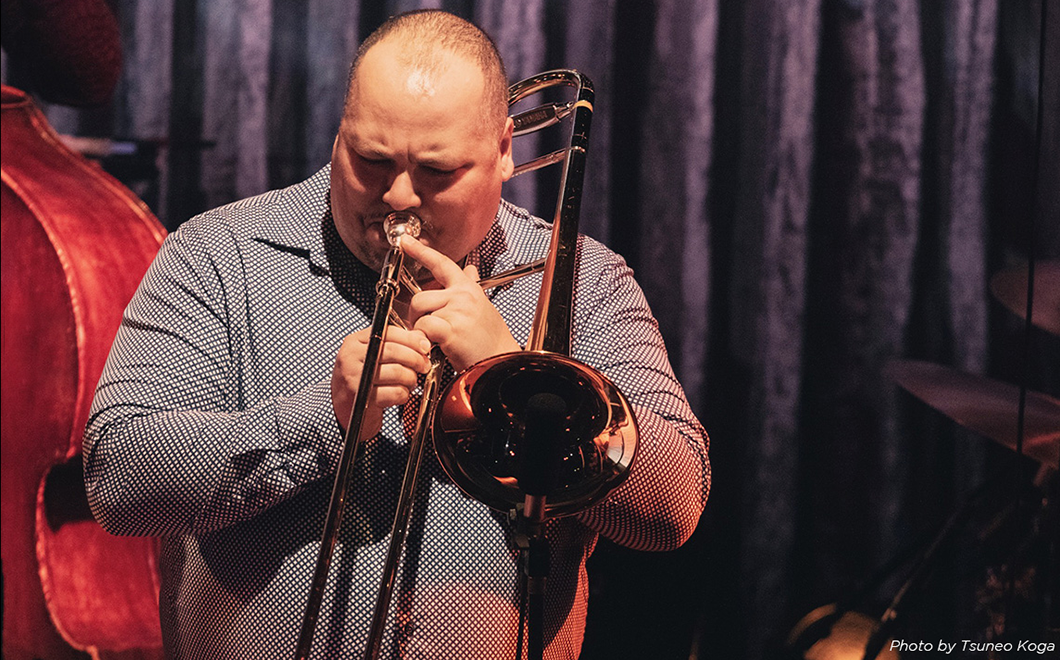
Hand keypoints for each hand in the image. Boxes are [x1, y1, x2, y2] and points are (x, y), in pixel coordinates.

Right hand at [331, 326, 430, 438]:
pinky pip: (395, 392)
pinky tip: (400, 394)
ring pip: (397, 372)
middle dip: (416, 359)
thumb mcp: (373, 356)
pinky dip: (404, 394)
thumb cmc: (362, 379)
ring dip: (411, 378)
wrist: (342, 408)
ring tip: (410, 382)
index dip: (411, 339)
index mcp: (355, 341)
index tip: (425, 347)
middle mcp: (351, 356)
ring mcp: (355, 377)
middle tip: (424, 366)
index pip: (388, 332)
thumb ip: (396, 344)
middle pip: (394, 351)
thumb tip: (421, 337)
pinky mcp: (362, 398)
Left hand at [400, 236, 520, 371]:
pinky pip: (423, 326)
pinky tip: (435, 346)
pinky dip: (423, 338)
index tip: (406, 241)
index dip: (421, 251)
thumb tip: (470, 270)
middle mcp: (463, 295)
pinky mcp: (451, 328)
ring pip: (420, 311)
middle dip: (417, 314)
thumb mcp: (483, 307)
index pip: (442, 263)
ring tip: (434, 339)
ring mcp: (458, 310)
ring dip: (419, 327)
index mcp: (469, 289)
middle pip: (421, 295)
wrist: (501, 363)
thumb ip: (471, 287)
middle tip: (425, 328)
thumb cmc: (491, 341)